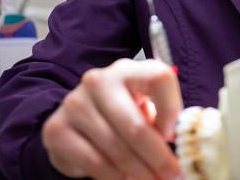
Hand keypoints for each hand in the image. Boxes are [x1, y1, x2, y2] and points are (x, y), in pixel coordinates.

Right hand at [42, 58, 182, 179]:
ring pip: (116, 148)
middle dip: (158, 158)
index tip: (175, 135)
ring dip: (139, 173)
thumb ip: (162, 117)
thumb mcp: (144, 106)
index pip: (158, 78)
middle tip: (173, 175)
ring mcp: (75, 104)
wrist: (77, 121)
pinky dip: (115, 177)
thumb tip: (182, 141)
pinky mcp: (57, 129)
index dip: (172, 108)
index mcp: (128, 70)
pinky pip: (94, 162)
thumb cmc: (123, 112)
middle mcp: (98, 81)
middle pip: (135, 125)